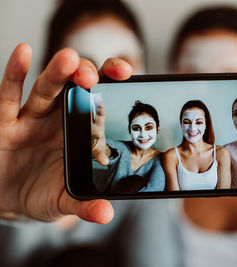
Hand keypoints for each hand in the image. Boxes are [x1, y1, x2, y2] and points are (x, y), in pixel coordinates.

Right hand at [0, 44, 131, 223]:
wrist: (7, 201)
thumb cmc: (42, 194)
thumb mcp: (64, 201)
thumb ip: (84, 205)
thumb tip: (106, 214)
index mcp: (79, 133)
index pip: (98, 103)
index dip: (111, 87)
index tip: (127, 75)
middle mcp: (58, 119)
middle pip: (75, 88)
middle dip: (85, 76)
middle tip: (94, 74)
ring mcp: (31, 118)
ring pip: (46, 89)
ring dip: (56, 72)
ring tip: (68, 59)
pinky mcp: (5, 123)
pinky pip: (8, 96)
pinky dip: (14, 73)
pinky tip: (23, 53)